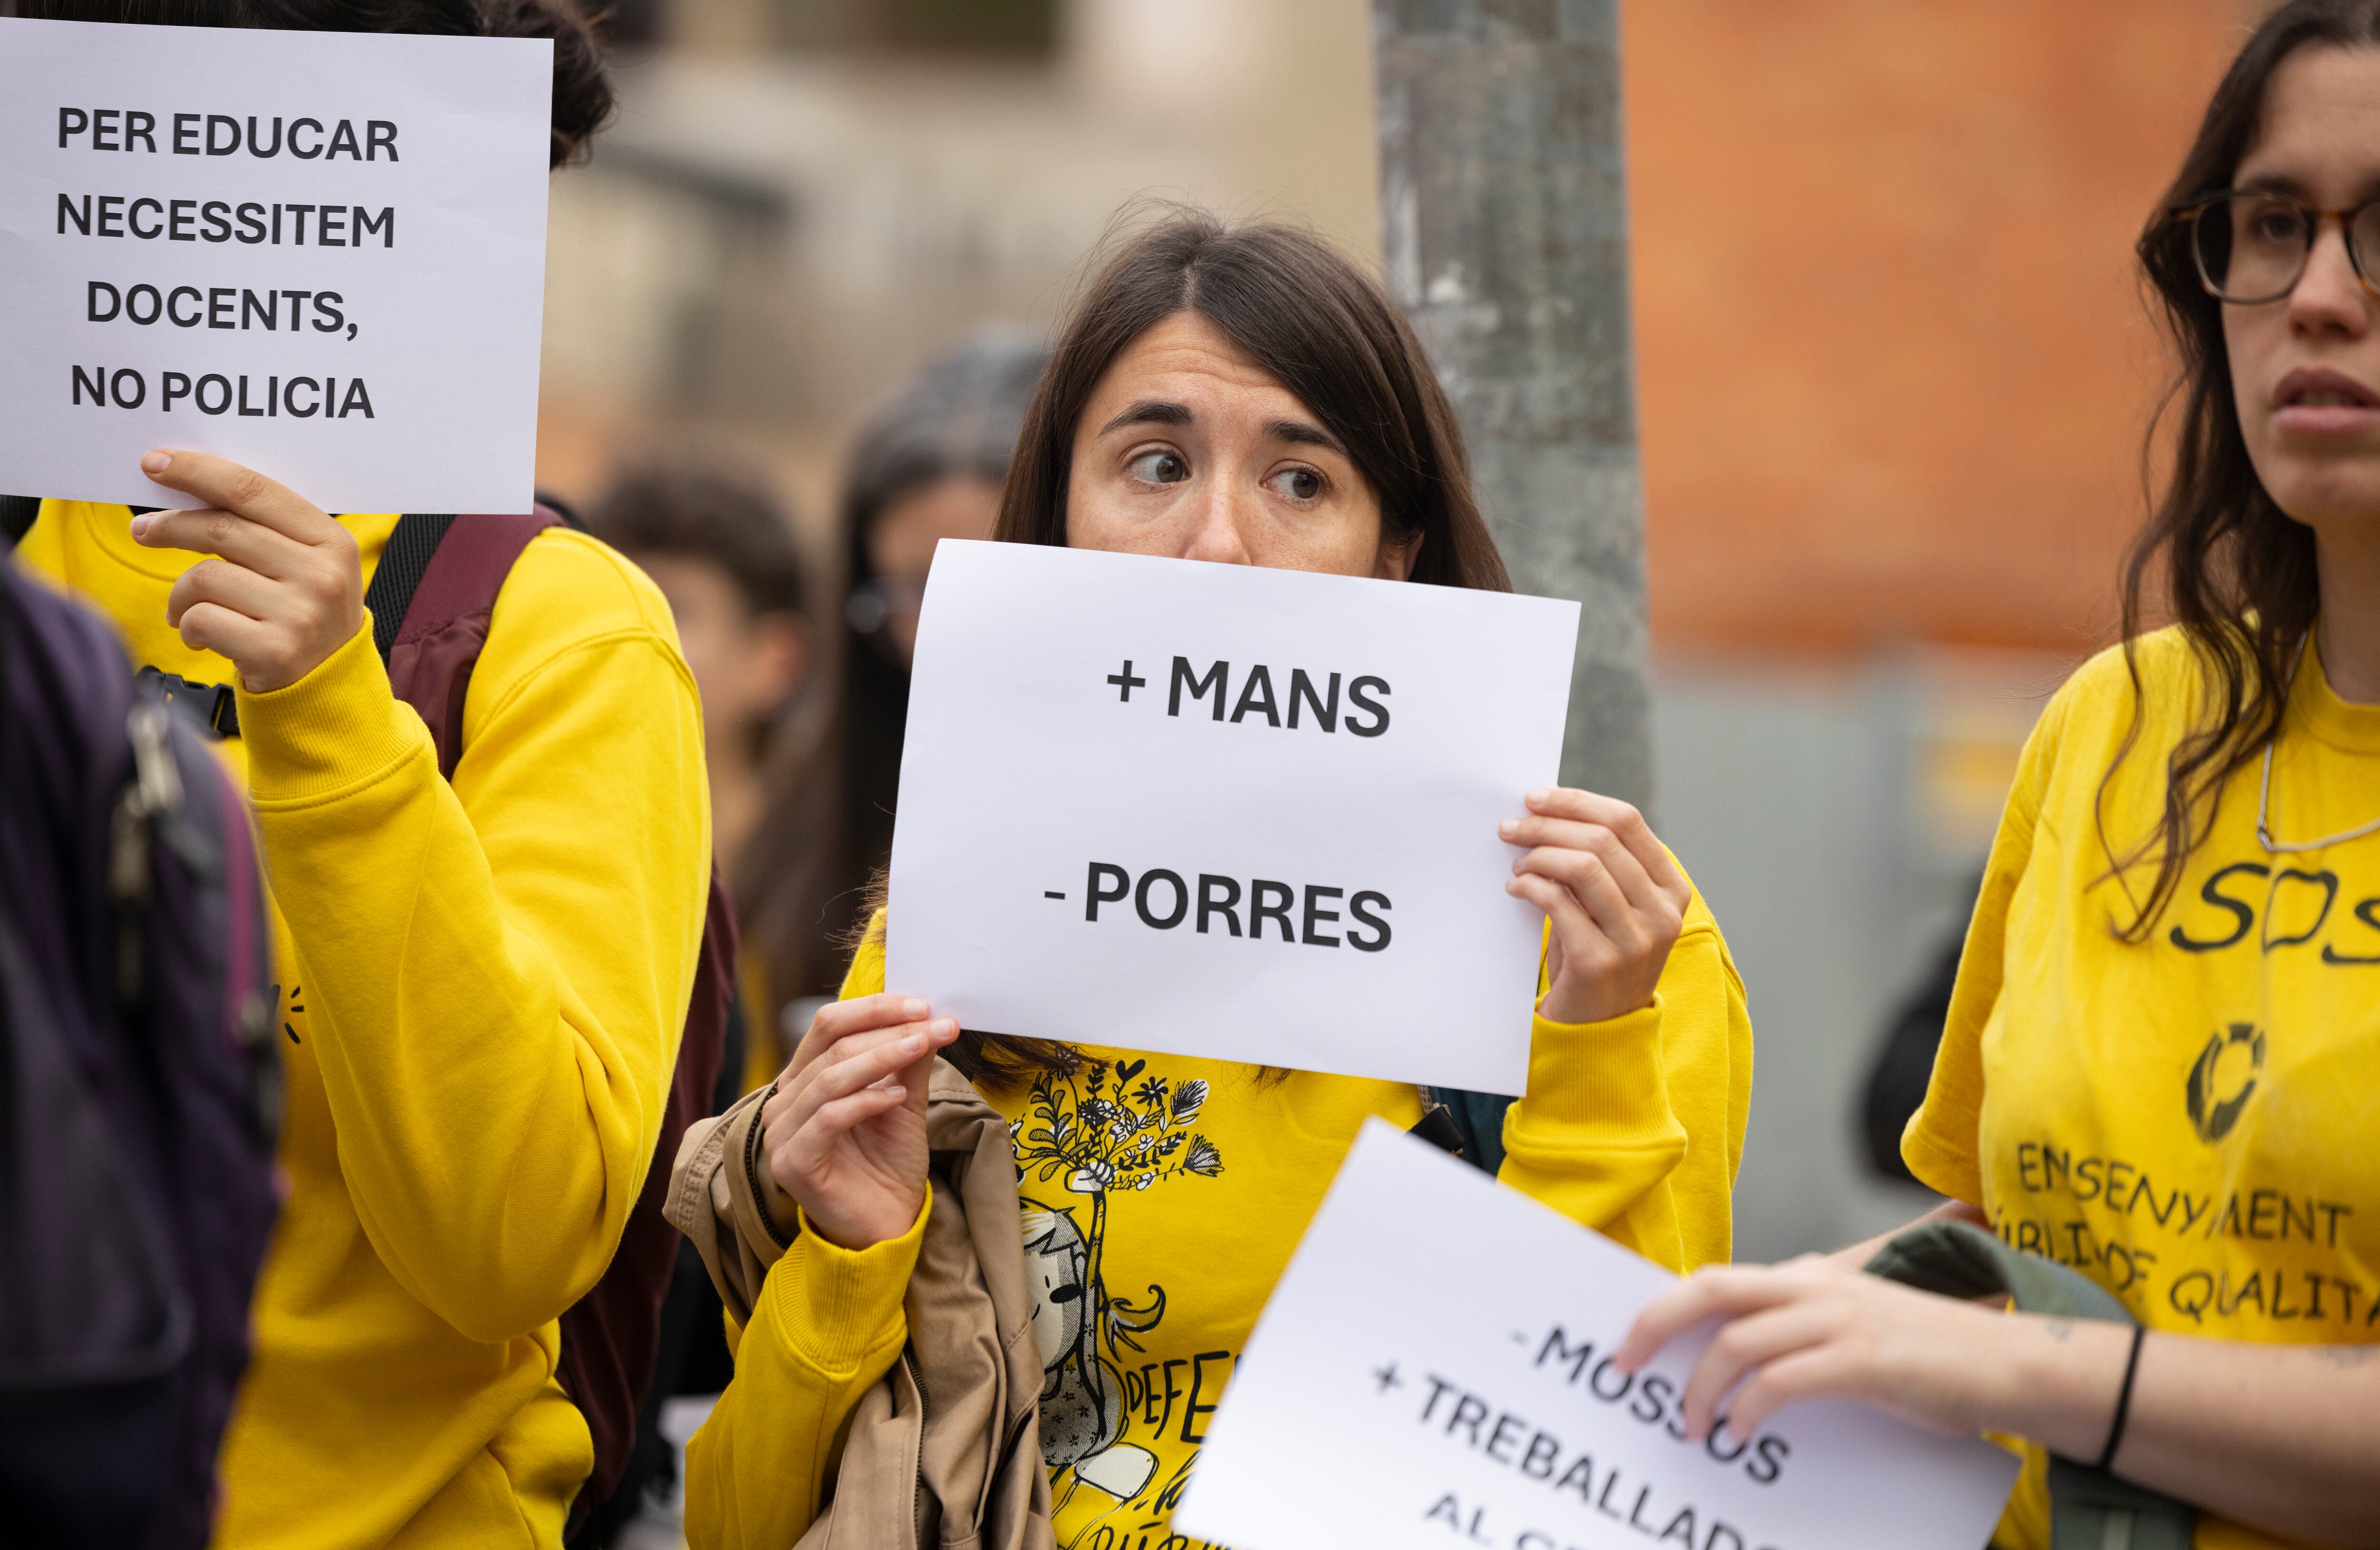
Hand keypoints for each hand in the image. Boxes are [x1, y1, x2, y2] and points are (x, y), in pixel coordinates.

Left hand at [130, 450, 361, 692]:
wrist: (329, 686)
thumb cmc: (302, 613)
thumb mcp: (305, 563)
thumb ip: (265, 527)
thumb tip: (188, 487)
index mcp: (332, 541)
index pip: (254, 490)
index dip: (198, 472)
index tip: (156, 464)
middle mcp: (322, 575)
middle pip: (222, 528)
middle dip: (170, 526)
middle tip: (143, 530)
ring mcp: (300, 616)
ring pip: (204, 577)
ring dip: (180, 593)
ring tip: (185, 608)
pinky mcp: (274, 652)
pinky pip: (201, 620)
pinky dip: (187, 626)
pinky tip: (200, 635)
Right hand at [759, 995, 960, 1250]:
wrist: (886, 1226)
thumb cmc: (888, 1163)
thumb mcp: (904, 1101)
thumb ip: (909, 1061)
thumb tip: (930, 1017)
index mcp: (805, 1078)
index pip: (829, 1025)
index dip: (874, 1009)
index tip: (923, 1004)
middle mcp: (785, 1100)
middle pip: (830, 1045)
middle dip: (886, 1029)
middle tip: (932, 1023)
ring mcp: (782, 1132)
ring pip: (829, 1078)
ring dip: (882, 1058)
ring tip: (922, 1047)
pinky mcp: (792, 1162)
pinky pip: (828, 1119)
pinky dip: (865, 1102)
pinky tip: (897, 1098)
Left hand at [1500, 787, 1691, 1023]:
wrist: (1601, 1029)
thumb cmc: (1599, 953)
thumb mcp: (1613, 907)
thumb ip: (1599, 864)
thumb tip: (1548, 811)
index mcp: (1671, 888)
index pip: (1627, 820)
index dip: (1577, 801)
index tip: (1536, 797)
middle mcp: (1662, 912)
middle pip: (1602, 838)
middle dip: (1547, 824)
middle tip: (1510, 826)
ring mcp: (1636, 939)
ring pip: (1582, 865)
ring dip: (1537, 854)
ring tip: (1516, 863)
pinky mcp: (1600, 962)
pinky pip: (1558, 902)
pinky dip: (1529, 886)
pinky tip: (1516, 888)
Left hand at [1611, 1256, 2054, 1442]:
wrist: (2014, 1363)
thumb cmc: (1935, 1356)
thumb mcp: (1859, 1328)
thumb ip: (1805, 1333)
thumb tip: (1748, 1367)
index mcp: (1810, 1279)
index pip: (1720, 1281)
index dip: (1668, 1306)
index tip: (1632, 1341)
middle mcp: (1816, 1288)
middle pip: (1709, 1291)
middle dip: (1655, 1325)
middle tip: (1623, 1365)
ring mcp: (1837, 1320)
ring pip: (1736, 1343)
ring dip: (1700, 1389)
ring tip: (1690, 1425)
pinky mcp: (1860, 1360)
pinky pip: (1780, 1383)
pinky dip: (1749, 1410)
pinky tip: (1740, 1435)